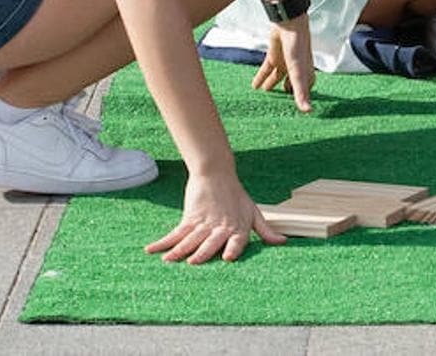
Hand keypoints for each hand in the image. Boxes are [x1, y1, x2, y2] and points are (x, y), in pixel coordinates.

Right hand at [145, 171, 285, 264]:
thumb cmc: (237, 197)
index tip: (227, 258)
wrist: (217, 174)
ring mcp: (204, 223)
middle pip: (210, 242)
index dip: (232, 248)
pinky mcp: (190, 217)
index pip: (237, 241)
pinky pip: (176, 232)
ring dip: (179, 250)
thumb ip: (266, 231)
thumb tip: (283, 242)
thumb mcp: (254, 212)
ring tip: (169, 260)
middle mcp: (221, 227)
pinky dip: (163, 242)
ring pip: (191, 239)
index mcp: (238, 228)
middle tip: (194, 262)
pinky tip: (152, 249)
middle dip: (202, 252)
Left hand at [251, 17, 313, 111]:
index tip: (298, 108)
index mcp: (305, 73)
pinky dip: (261, 77)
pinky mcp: (274, 55)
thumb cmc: (298, 48)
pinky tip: (254, 86)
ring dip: (271, 84)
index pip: (305, 89)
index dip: (302, 97)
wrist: (289, 24)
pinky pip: (267, 69)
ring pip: (277, 77)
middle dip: (286, 92)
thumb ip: (300, 93)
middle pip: (290, 83)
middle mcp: (295, 68)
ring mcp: (284, 61)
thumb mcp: (298, 73)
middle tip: (280, 104)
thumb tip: (308, 112)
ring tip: (266, 94)